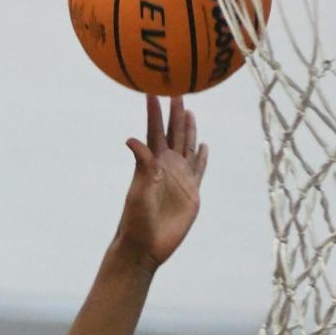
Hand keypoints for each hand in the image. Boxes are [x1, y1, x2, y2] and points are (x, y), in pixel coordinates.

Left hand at [115, 97, 207, 269]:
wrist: (145, 247)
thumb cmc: (136, 222)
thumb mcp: (138, 192)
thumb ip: (141, 166)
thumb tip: (132, 140)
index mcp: (152, 164)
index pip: (154, 131)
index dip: (154, 111)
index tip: (152, 90)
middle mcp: (166, 167)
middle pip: (173, 133)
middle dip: (175, 112)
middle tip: (177, 87)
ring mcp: (180, 179)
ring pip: (187, 147)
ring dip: (188, 130)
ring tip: (190, 112)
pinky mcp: (191, 193)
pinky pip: (199, 169)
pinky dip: (202, 157)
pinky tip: (203, 146)